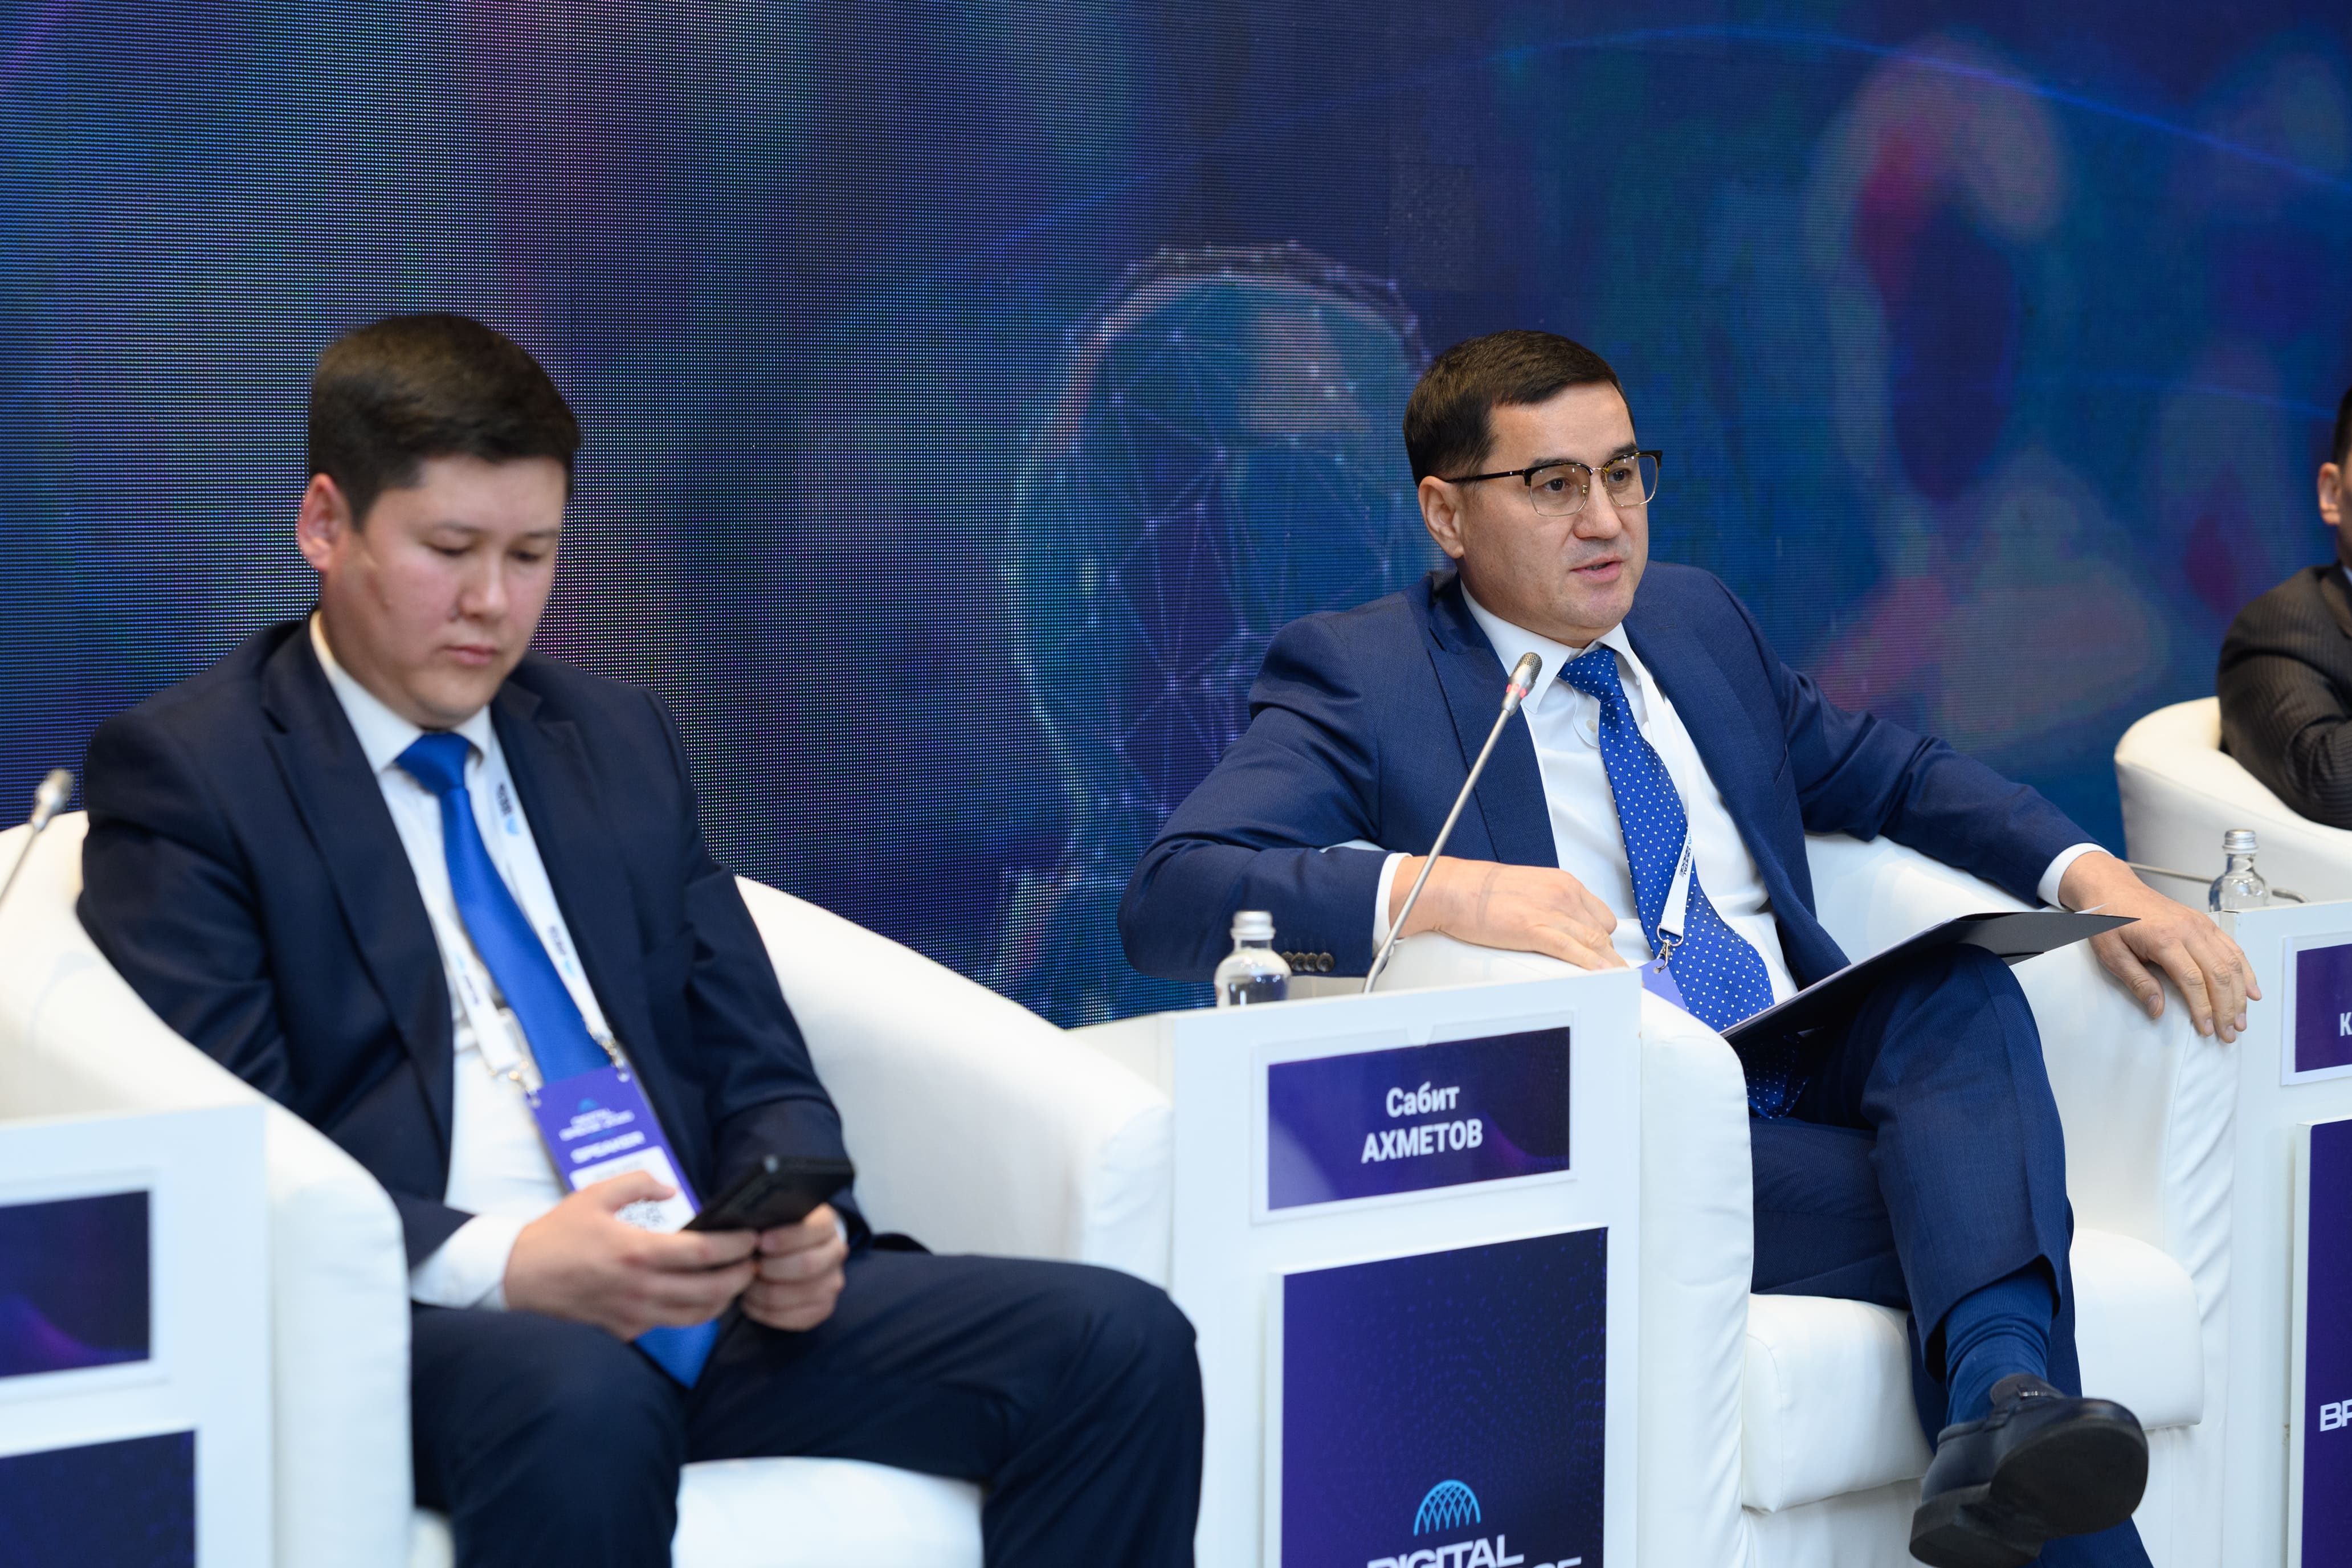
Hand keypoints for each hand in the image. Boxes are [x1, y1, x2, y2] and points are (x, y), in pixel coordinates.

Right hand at [504, 1171, 757, 1338]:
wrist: (516, 1277)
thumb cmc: (557, 1234)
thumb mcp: (596, 1195)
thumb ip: (640, 1183)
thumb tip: (673, 1189)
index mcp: (637, 1252)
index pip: (704, 1253)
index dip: (737, 1246)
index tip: (753, 1236)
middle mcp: (640, 1289)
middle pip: (711, 1291)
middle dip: (742, 1276)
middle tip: (756, 1261)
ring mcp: (633, 1315)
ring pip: (696, 1316)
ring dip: (723, 1299)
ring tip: (735, 1279)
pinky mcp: (624, 1331)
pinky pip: (669, 1325)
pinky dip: (692, 1312)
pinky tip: (697, 1294)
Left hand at [741, 1203, 848, 1331]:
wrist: (795, 1252)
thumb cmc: (779, 1233)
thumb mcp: (777, 1217)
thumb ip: (769, 1220)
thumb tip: (749, 1233)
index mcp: (827, 1224)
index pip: (811, 1231)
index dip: (784, 1238)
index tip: (760, 1242)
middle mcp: (837, 1253)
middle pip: (806, 1265)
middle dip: (770, 1268)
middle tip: (750, 1267)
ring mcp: (833, 1282)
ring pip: (797, 1294)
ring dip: (764, 1293)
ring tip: (746, 1285)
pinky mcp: (824, 1307)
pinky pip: (795, 1318)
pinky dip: (767, 1313)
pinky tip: (752, 1302)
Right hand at [1390, 855, 1628, 970]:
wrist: (1454, 889)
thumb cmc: (1481, 890)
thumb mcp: (1526, 889)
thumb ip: (1547, 904)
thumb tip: (1556, 924)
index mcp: (1562, 883)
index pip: (1600, 915)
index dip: (1604, 937)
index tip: (1605, 953)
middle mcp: (1563, 894)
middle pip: (1602, 931)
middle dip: (1607, 955)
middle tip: (1609, 973)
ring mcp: (1551, 911)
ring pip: (1594, 943)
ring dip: (1608, 966)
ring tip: (1617, 984)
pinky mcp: (1535, 929)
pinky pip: (1573, 949)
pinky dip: (1591, 964)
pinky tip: (1602, 976)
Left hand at [2058, 850, 2258, 1041]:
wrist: (2113, 889)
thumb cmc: (2109, 920)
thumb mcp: (2112, 955)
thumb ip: (2137, 982)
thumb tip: (2158, 1010)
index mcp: (2164, 939)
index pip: (2193, 981)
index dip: (2203, 1008)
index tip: (2207, 1029)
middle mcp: (2188, 930)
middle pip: (2219, 974)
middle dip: (2227, 1007)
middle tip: (2229, 1032)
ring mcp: (2200, 925)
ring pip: (2231, 962)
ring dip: (2240, 994)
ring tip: (2241, 1019)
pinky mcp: (2205, 923)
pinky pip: (2232, 948)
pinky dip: (2245, 970)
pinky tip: (2251, 990)